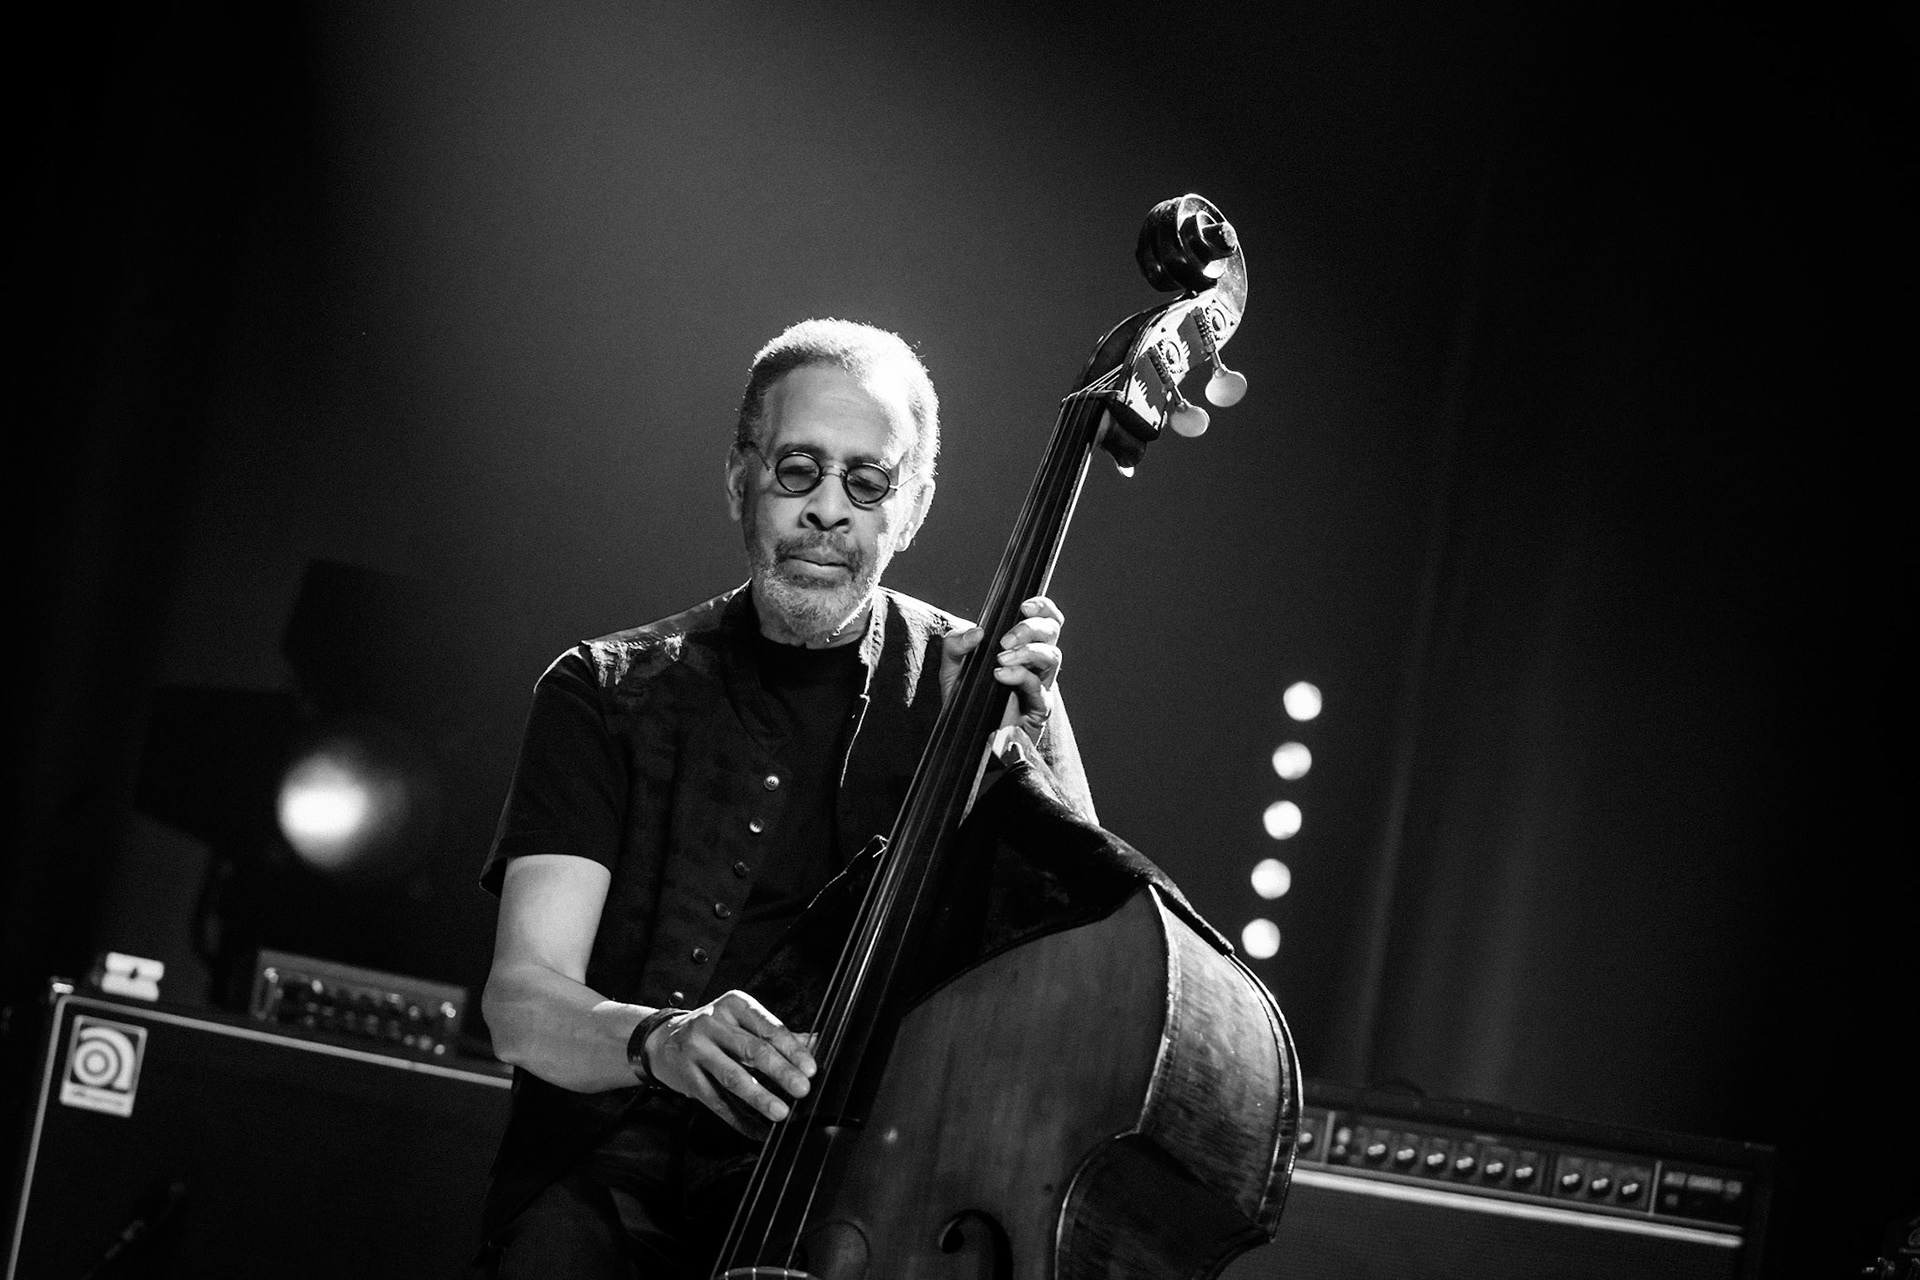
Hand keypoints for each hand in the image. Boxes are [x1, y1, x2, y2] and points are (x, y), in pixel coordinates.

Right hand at [643, 991, 815, 1134]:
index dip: (792, 1050)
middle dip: (781, 1072)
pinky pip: (716, 1101)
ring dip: (760, 1097)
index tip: (810, 1068)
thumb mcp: (742, 1022)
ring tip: (780, 1112)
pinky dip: (739, 1119)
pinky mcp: (686, 1076)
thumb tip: (817, 1043)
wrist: (662, 1040)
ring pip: (733, 1076)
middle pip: (753, 1050)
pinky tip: (756, 1129)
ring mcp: (697, 1049)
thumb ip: (778, 1034)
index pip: (769, 1028)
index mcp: (734, 1006)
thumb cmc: (713, 1032)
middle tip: (802, 1090)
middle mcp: (713, 1023)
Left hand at [941, 595, 1062, 739]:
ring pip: (1053, 657)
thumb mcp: (952, 665)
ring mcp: (1040, 684)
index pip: (1045, 619)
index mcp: (1022, 645)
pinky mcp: (1038, 707)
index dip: (1042, 607)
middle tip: (1005, 640)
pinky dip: (1021, 676)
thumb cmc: (965, 695)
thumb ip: (956, 643)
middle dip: (1031, 628)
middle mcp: (1036, 662)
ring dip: (1029, 652)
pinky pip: (1040, 688)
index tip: (1024, 605)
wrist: (963, 732)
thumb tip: (977, 633)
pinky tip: (1000, 675)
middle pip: (1052, 632)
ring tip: (1001, 659)